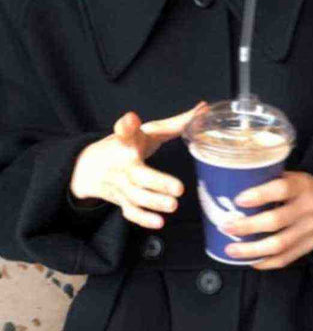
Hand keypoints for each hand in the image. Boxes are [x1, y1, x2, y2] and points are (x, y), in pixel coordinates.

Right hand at [69, 101, 208, 228]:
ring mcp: (121, 184)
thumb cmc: (127, 146)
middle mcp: (123, 164)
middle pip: (138, 174)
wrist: (88, 167)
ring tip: (173, 205)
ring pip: (136, 196)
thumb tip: (205, 108)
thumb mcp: (147, 132)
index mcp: (128, 142)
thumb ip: (176, 123)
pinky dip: (143, 219)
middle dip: (157, 182)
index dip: (126, 126)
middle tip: (179, 188)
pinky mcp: (121, 200)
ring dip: (154, 202)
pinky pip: (130, 212)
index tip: (129, 121)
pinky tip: (159, 222)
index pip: (124, 132)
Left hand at [222, 170, 312, 268]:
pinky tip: (251, 261)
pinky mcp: (311, 245)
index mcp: (303, 186)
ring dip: (252, 250)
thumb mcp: (293, 177)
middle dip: (248, 227)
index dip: (259, 195)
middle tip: (226, 227)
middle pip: (276, 221)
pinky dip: (266, 262)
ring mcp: (311, 230)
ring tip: (232, 250)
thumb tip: (232, 188)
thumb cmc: (304, 189)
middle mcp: (309, 208)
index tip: (238, 200)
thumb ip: (270, 182)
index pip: (281, 189)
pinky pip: (286, 258)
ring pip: (279, 245)